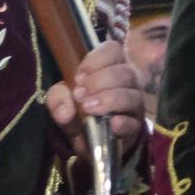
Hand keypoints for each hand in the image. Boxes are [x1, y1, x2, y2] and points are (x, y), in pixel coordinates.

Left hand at [45, 39, 144, 161]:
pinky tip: (112, 124)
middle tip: (80, 94)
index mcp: (111, 67)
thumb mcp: (63, 103)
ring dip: (109, 99)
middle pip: (124, 72)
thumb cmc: (78, 113)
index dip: (96, 59)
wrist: (88, 144)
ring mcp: (134, 105)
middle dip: (100, 81)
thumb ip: (58, 99)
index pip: (113, 50)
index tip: (79, 76)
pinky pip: (133, 122)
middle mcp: (127, 83)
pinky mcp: (135, 128)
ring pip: (131, 95)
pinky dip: (122, 122)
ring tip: (88, 108)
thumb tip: (65, 112)